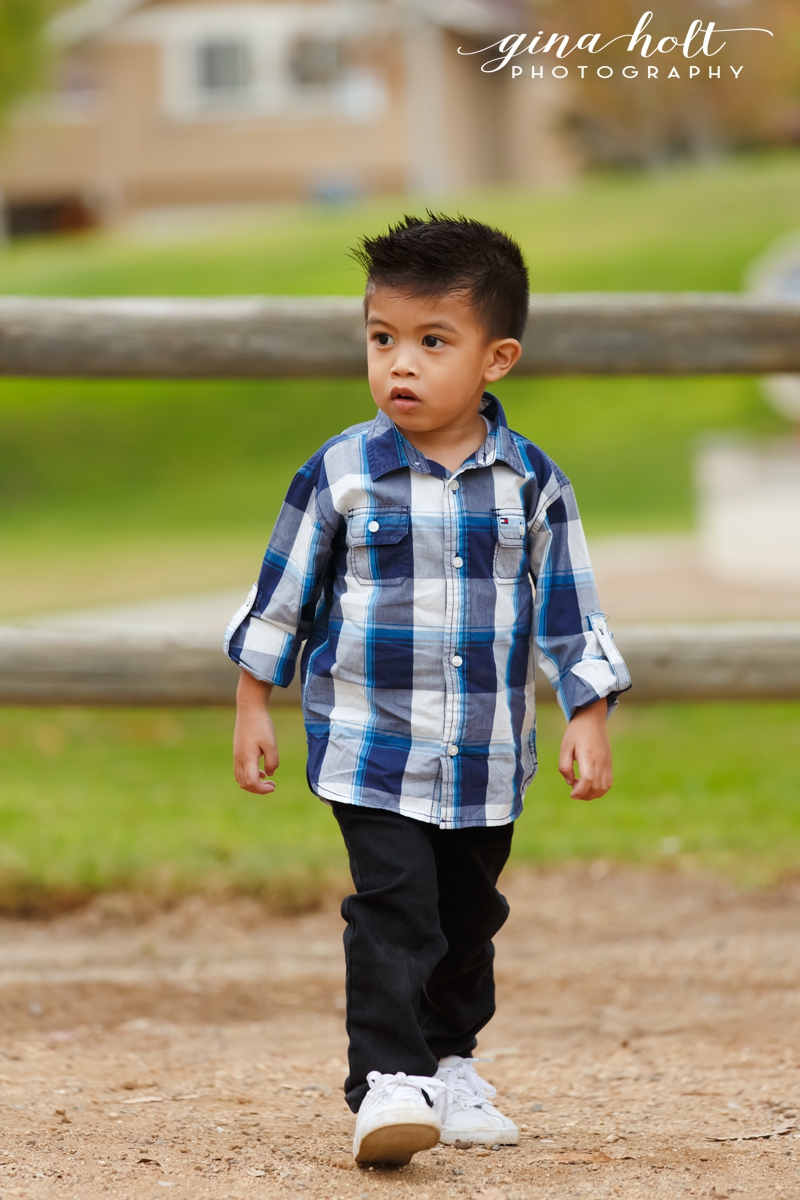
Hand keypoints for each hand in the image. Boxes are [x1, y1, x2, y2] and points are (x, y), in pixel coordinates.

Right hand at [233, 670, 278, 794]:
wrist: (249, 709)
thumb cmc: (261, 725)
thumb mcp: (271, 743)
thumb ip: (272, 761)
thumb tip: (269, 774)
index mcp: (247, 758)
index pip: (251, 783)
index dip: (262, 789)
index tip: (273, 786)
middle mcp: (239, 759)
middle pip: (244, 784)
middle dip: (258, 789)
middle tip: (272, 785)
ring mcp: (236, 756)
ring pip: (240, 778)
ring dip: (252, 783)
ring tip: (266, 779)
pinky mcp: (237, 751)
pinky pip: (239, 771)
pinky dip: (248, 775)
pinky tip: (260, 770)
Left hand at [558, 697, 612, 800]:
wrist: (592, 720)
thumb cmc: (576, 733)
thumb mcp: (565, 747)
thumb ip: (564, 766)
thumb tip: (570, 783)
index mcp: (587, 755)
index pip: (588, 779)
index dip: (580, 791)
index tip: (571, 794)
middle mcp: (600, 760)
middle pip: (596, 787)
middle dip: (584, 795)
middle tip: (573, 789)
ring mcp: (607, 763)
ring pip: (604, 787)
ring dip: (592, 794)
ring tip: (581, 789)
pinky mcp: (610, 764)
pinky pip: (608, 783)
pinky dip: (599, 790)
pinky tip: (589, 786)